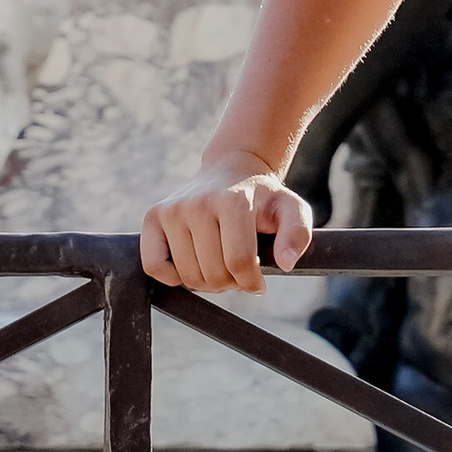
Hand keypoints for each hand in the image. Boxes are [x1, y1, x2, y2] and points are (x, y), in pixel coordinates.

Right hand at [141, 155, 313, 293]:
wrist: (232, 168)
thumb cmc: (262, 197)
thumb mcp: (290, 209)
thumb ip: (298, 233)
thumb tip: (285, 263)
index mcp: (233, 200)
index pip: (240, 263)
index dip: (251, 282)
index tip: (258, 280)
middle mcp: (198, 202)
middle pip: (213, 274)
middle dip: (231, 283)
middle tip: (238, 268)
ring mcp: (173, 209)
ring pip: (187, 276)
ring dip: (206, 282)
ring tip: (219, 263)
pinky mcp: (154, 216)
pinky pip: (154, 266)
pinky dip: (172, 277)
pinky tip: (191, 262)